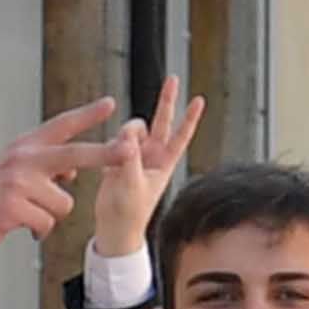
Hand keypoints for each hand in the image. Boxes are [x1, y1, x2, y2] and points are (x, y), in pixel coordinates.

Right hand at [0, 100, 128, 263]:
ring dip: (51, 216)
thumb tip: (74, 171)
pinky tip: (20, 225)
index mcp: (26, 146)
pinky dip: (39, 231)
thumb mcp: (17, 172)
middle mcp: (22, 159)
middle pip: (73, 155)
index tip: (111, 103)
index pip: (61, 126)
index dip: (87, 115)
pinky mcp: (12, 207)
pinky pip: (47, 223)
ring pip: (64, 203)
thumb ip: (46, 166)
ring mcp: (16, 182)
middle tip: (128, 150)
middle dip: (104, 154)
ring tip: (27, 213)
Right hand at [88, 76, 205, 272]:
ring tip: (119, 162)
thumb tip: (129, 131)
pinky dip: (111, 146)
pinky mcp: (119, 160)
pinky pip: (115, 142)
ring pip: (132, 130)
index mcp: (164, 163)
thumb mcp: (132, 183)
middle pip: (161, 122)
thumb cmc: (129, 213)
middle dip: (166, 101)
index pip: (180, 135)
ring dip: (125, 136)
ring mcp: (136, 157)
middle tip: (173, 80)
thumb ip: (130, 155)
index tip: (199, 100)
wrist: (114, 229)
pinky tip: (108, 166)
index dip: (189, 117)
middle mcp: (152, 156)